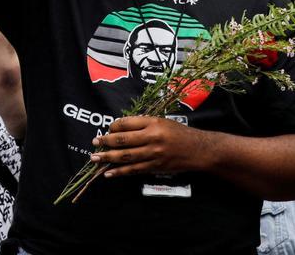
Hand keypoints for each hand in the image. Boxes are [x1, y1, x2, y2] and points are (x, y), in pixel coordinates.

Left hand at [91, 116, 207, 177]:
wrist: (200, 150)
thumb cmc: (179, 133)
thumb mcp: (161, 121)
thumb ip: (141, 124)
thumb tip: (118, 129)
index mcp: (152, 123)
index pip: (125, 124)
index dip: (112, 127)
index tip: (106, 130)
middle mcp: (152, 138)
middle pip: (123, 140)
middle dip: (105, 142)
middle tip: (93, 143)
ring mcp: (154, 154)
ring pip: (126, 157)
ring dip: (108, 158)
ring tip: (95, 158)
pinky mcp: (156, 167)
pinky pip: (134, 170)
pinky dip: (120, 172)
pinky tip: (109, 173)